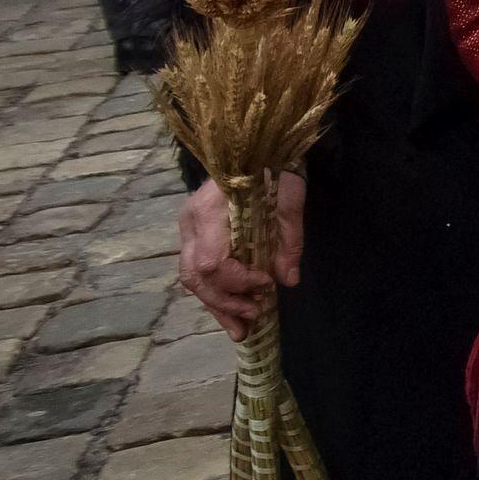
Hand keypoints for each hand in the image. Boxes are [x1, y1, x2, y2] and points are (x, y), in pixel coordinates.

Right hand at [178, 174, 303, 338]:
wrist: (260, 148)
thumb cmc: (276, 169)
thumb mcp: (290, 201)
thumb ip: (288, 242)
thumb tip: (288, 281)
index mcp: (210, 212)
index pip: (212, 262)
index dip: (238, 281)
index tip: (267, 285)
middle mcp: (190, 223)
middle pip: (196, 277)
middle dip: (224, 304)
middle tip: (253, 322)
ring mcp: (188, 229)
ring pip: (192, 279)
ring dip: (217, 306)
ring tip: (241, 331)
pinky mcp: (195, 235)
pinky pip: (198, 271)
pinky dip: (216, 293)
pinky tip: (233, 312)